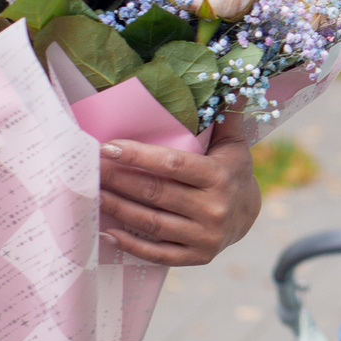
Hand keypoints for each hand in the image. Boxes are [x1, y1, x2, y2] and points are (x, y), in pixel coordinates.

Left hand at [98, 115, 262, 267]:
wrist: (251, 216)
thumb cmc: (233, 173)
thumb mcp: (233, 145)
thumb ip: (226, 117)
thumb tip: (233, 83)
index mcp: (219, 176)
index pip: (172, 164)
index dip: (138, 156)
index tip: (107, 147)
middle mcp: (214, 208)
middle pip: (155, 193)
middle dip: (117, 179)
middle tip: (88, 168)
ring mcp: (205, 236)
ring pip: (151, 222)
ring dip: (117, 208)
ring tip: (92, 194)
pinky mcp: (197, 257)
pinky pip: (157, 253)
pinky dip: (130, 244)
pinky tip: (107, 231)